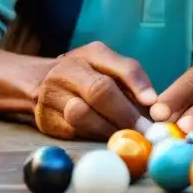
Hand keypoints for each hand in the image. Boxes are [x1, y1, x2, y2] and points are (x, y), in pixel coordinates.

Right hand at [33, 42, 156, 140]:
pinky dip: (90, 137)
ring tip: (124, 138)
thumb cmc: (85, 76)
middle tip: (144, 132)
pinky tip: (102, 139)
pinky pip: (71, 131)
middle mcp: (67, 70)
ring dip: (107, 129)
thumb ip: (132, 80)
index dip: (138, 84)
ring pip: (82, 115)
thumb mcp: (107, 67)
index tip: (153, 103)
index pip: (120, 65)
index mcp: (91, 54)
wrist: (38, 81)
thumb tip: (155, 106)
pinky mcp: (44, 119)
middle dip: (126, 114)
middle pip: (99, 90)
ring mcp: (51, 94)